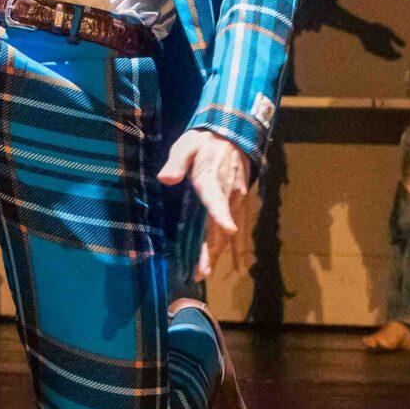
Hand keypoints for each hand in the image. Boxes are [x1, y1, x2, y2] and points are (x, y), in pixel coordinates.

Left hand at [159, 128, 255, 275]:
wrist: (232, 134)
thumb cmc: (204, 141)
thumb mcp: (187, 145)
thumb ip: (177, 162)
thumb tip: (165, 178)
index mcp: (212, 180)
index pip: (216, 199)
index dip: (222, 214)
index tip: (228, 230)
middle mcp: (229, 194)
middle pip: (220, 226)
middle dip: (212, 251)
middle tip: (201, 272)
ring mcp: (238, 200)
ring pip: (232, 232)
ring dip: (222, 254)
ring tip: (208, 273)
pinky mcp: (242, 204)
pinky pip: (243, 228)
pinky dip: (240, 247)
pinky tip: (238, 264)